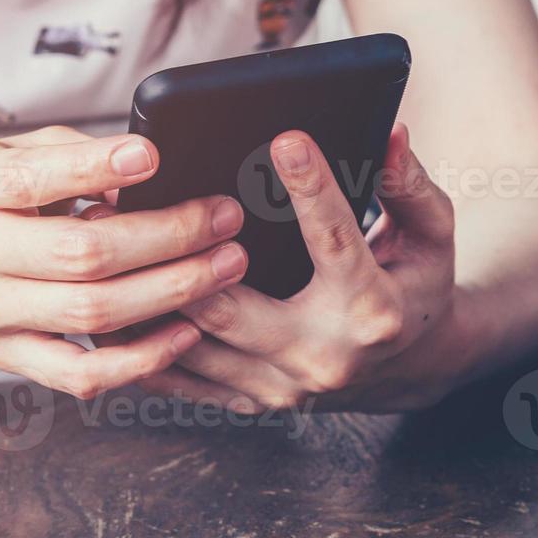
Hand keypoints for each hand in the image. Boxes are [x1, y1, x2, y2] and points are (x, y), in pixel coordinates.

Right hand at [0, 126, 247, 398]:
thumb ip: (62, 156)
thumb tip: (141, 167)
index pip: (32, 181)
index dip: (94, 168)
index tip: (152, 156)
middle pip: (81, 253)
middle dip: (167, 235)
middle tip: (223, 218)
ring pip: (92, 313)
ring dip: (172, 290)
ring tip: (225, 265)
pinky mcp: (6, 357)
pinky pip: (81, 373)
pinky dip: (140, 359)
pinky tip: (185, 332)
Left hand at [141, 124, 459, 413]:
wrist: (408, 366)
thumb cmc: (414, 284)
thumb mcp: (431, 235)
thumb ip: (411, 186)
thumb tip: (390, 137)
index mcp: (372, 311)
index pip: (336, 242)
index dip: (313, 189)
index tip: (286, 139)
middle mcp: (323, 356)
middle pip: (233, 307)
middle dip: (185, 257)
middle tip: (140, 205)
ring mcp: (281, 387)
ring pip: (192, 345)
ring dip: (145, 294)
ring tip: (106, 242)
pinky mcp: (251, 400)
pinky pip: (181, 378)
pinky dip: (142, 340)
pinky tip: (112, 297)